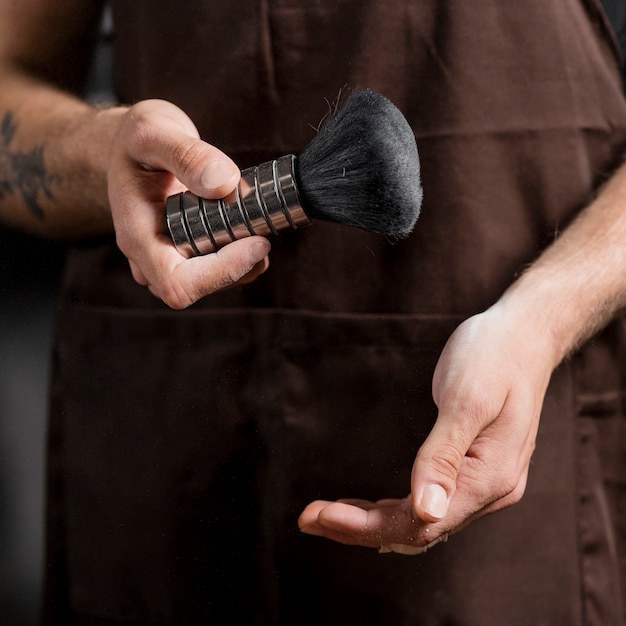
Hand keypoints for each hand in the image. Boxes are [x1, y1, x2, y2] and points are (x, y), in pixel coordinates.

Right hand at [107, 99, 270, 307]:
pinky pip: (216, 273)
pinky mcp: (184, 258)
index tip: (257, 243)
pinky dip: (240, 257)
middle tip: (263, 232)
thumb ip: (187, 155)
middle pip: (198, 289)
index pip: (177, 284)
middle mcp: (148, 258)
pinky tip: (248, 227)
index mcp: (137, 236)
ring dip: (242, 262)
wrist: (134, 149)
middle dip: (237, 266)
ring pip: (211, 284)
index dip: (221, 273)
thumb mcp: (153, 130)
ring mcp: (166, 261)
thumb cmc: (138, 142)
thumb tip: (224, 184)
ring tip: (255, 223)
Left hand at [299, 301, 555, 552]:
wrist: (524, 337)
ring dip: (372, 522)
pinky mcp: (473, 470)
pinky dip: (393, 509)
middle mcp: (490, 491)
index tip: (320, 515)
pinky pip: (428, 503)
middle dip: (360, 527)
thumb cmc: (493, 357)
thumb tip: (424, 511)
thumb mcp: (466, 400)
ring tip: (323, 514)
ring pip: (421, 520)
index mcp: (490, 478)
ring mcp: (484, 483)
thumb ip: (444, 456)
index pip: (420, 523)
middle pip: (417, 529)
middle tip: (308, 517)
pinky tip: (366, 507)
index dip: (367, 527)